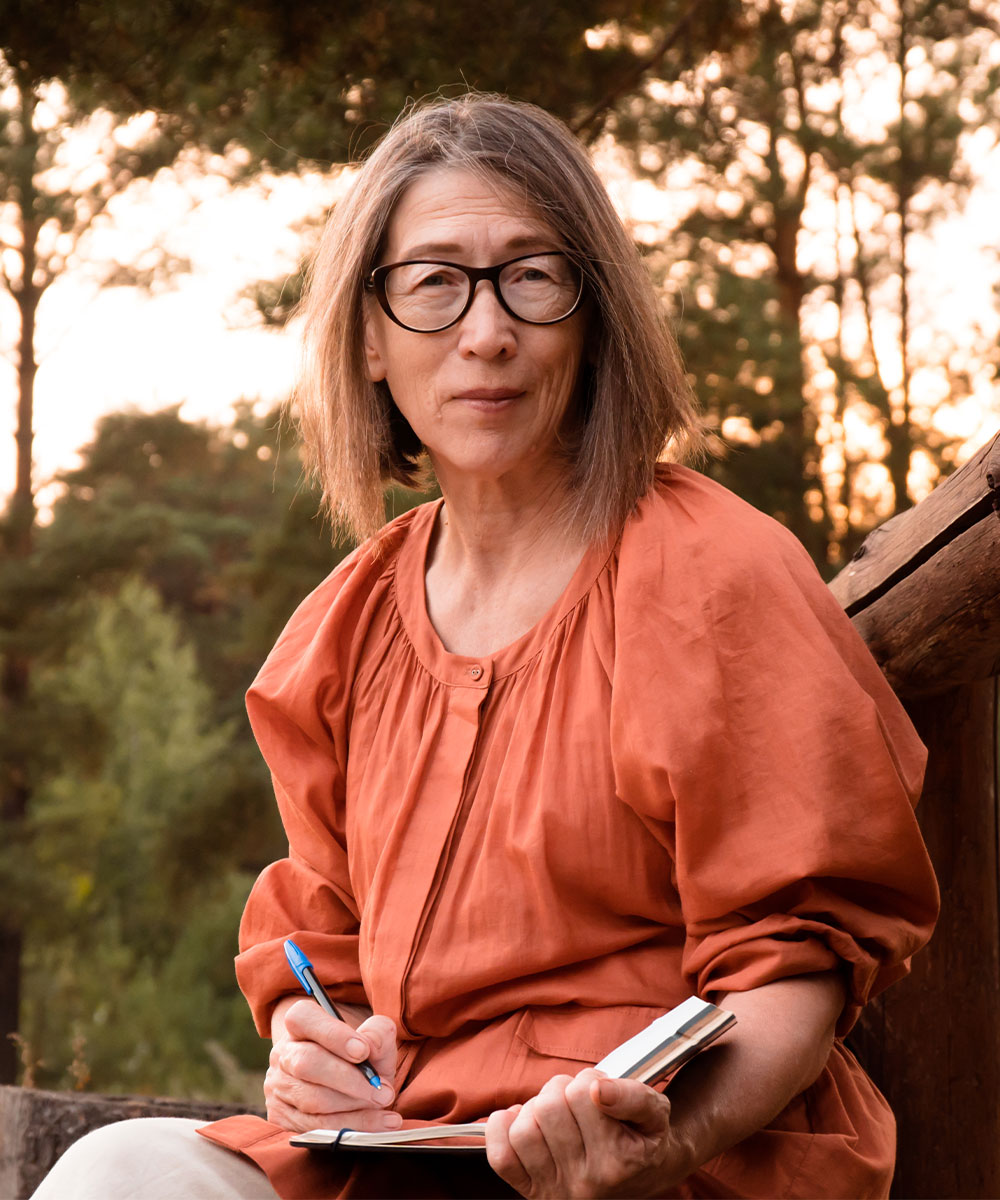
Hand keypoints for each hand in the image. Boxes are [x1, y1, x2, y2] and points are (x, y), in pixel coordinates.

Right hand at [265, 998, 399, 1133]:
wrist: (349, 1080)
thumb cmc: (361, 1053)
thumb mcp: (374, 1036)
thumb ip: (377, 1033)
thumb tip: (369, 1046)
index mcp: (299, 1024)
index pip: (303, 1018)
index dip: (332, 1034)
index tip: (363, 1051)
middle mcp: (283, 1054)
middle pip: (306, 1063)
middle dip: (349, 1079)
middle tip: (383, 1090)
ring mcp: (278, 1087)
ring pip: (311, 1100)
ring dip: (353, 1106)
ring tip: (384, 1103)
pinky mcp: (282, 1118)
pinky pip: (316, 1127)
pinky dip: (353, 1126)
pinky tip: (381, 1122)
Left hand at [486, 1070, 691, 1198]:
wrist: (645, 1176)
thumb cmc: (644, 1138)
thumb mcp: (655, 1112)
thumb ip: (633, 1096)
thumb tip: (598, 1089)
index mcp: (619, 1161)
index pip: (583, 1092)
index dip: (590, 1079)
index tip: (601, 1090)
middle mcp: (586, 1184)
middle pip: (549, 1108)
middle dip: (562, 1090)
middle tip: (578, 1100)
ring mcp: (557, 1191)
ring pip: (523, 1130)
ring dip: (535, 1109)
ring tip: (556, 1114)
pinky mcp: (534, 1194)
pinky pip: (501, 1158)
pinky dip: (502, 1130)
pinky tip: (521, 1120)